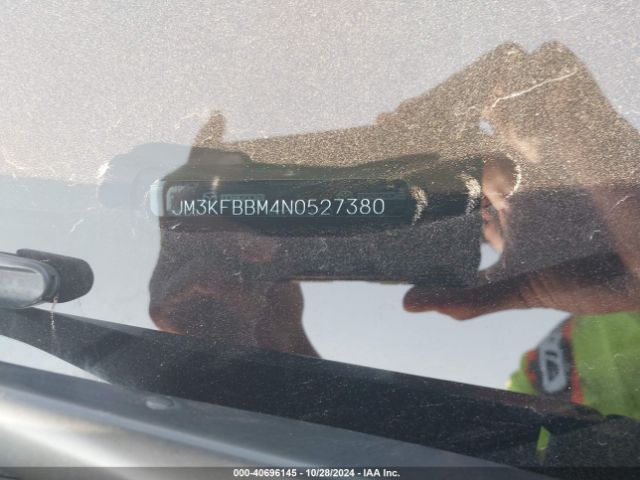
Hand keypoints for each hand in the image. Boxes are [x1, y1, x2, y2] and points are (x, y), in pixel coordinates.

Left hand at [404, 42, 639, 319]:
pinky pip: (558, 95)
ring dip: (466, 101)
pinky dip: (531, 81)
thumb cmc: (599, 277)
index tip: (384, 161)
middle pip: (468, 146)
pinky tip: (495, 74)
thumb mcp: (524, 287)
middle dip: (430, 133)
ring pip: (503, 116)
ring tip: (428, 93)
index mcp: (507, 212)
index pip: (455, 186)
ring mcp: (554, 154)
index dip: (422, 174)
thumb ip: (470, 297)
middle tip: (387, 122)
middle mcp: (525, 179)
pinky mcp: (586, 134)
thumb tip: (407, 303)